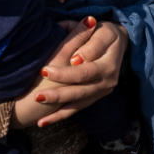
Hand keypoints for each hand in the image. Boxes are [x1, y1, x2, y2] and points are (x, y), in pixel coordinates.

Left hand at [13, 19, 128, 127]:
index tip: (45, 71)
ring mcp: (101, 92)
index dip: (66, 73)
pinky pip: (75, 109)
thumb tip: (76, 59)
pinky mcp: (94, 97)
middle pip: (80, 90)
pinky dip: (59, 116)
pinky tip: (43, 122)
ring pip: (77, 103)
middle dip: (57, 94)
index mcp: (109, 64)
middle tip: (37, 96)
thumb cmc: (104, 33)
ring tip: (39, 113)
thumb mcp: (102, 32)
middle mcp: (107, 81)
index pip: (86, 71)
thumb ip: (90, 43)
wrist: (116, 43)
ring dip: (57, 109)